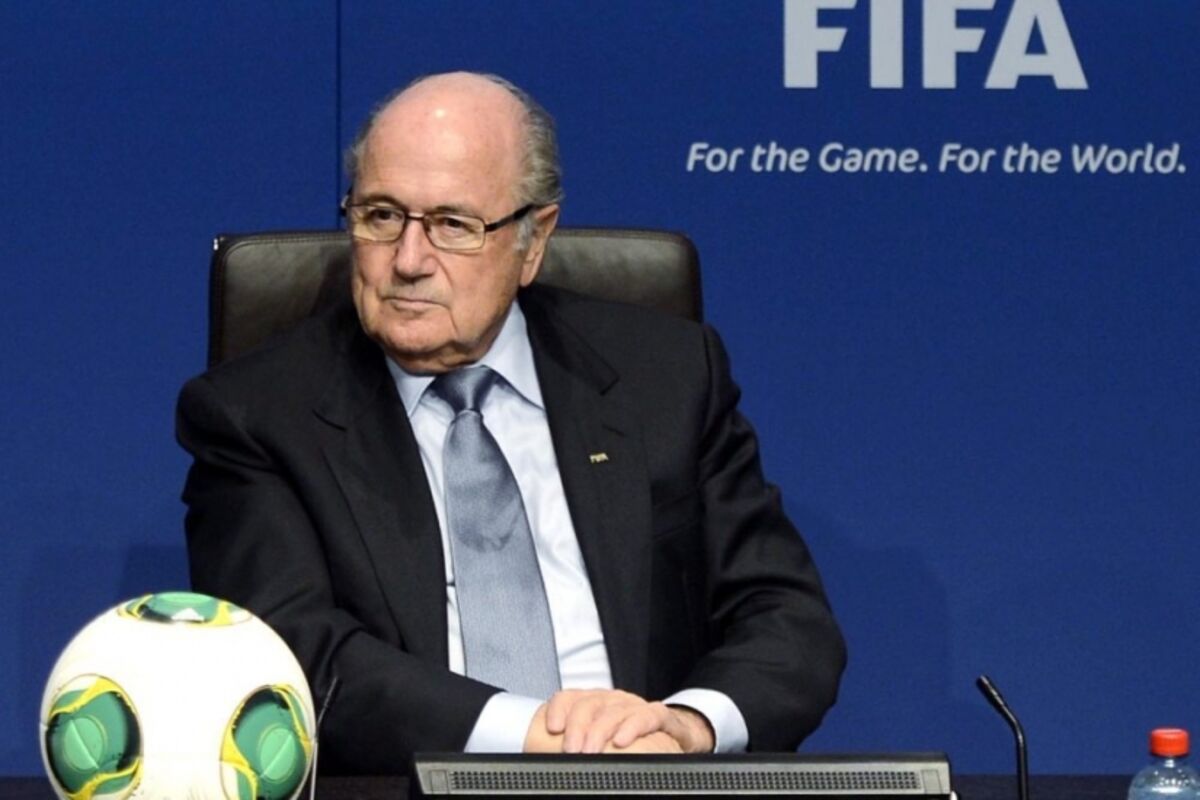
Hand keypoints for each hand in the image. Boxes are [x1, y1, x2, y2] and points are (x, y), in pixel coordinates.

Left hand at [541, 689, 714, 753]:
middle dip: (577, 726)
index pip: (571, 697)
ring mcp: (636, 706)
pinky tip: (622, 741)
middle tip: (571, 750)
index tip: (552, 728)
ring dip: (600, 730)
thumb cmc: (634, 740)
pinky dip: (633, 727)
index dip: (559, 708)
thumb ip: (580, 746)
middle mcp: (613, 701)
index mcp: (595, 704)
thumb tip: (553, 766)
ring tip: (590, 750)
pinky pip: (646, 716)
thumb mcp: (602, 741)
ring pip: (615, 711)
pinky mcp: (659, 716)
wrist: (677, 735)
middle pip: (590, 703)